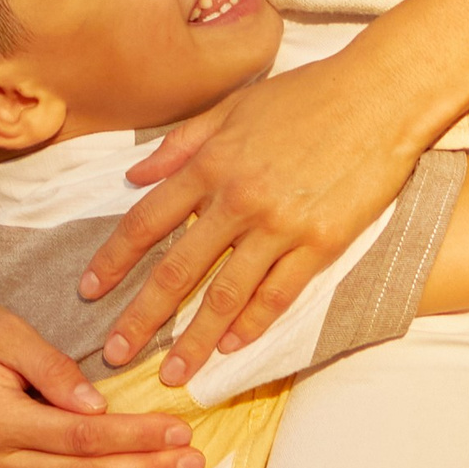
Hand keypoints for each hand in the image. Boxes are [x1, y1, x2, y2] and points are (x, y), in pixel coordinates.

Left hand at [78, 43, 424, 383]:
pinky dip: (253, 324)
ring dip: (195, 339)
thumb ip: (182, 142)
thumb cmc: (306, 94)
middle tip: (113, 354)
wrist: (379, 95)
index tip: (89, 291)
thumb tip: (136, 176)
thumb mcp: (234, 104)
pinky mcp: (321, 242)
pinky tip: (233, 347)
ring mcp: (281, 224)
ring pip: (227, 294)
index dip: (114, 259)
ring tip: (174, 374)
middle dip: (142, 317)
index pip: (148, 220)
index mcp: (212, 162)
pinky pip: (279, 294)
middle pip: (178, 269)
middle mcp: (238, 198)